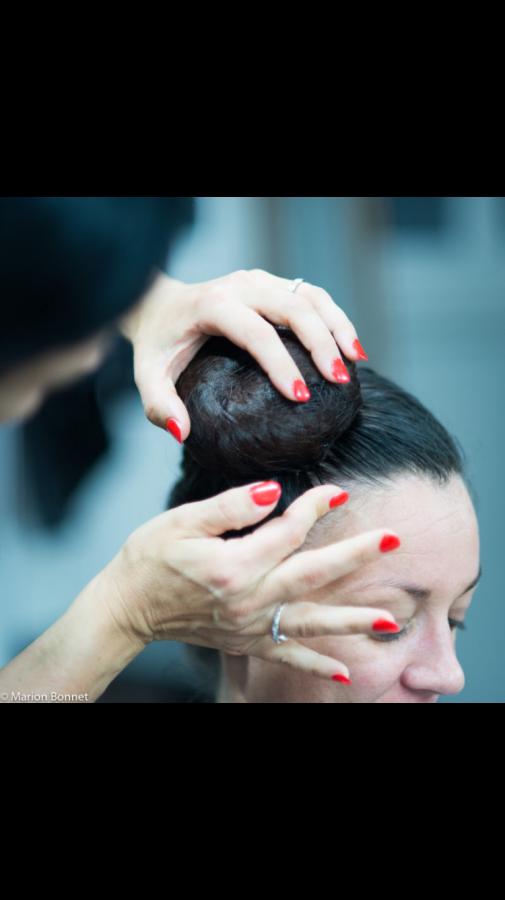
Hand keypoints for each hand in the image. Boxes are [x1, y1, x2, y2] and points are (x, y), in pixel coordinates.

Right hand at [102, 481, 399, 682]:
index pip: (289, 530)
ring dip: (353, 619)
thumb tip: (274, 491)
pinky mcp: (245, 641)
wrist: (126, 607)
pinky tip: (345, 674)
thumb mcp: (181, 521)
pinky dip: (317, 665)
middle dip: (357, 556)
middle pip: (314, 574)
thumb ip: (230, 506)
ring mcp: (250, 624)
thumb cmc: (149, 558)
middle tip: (395, 540)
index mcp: (234, 565)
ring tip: (391, 619)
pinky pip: (287, 655)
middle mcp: (249, 599)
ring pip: (311, 620)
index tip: (338, 491)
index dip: (317, 507)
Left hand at [120, 268, 368, 441]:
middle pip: (294, 308)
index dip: (282, 365)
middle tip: (339, 382)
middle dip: (322, 344)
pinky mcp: (273, 283)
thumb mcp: (147, 376)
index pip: (257, 333)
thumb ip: (160, 405)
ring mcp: (260, 281)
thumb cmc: (157, 345)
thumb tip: (182, 433)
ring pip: (311, 296)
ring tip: (356, 362)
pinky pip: (313, 295)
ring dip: (338, 326)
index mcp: (212, 305)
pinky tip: (350, 348)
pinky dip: (336, 318)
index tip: (300, 398)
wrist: (157, 304)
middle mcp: (240, 286)